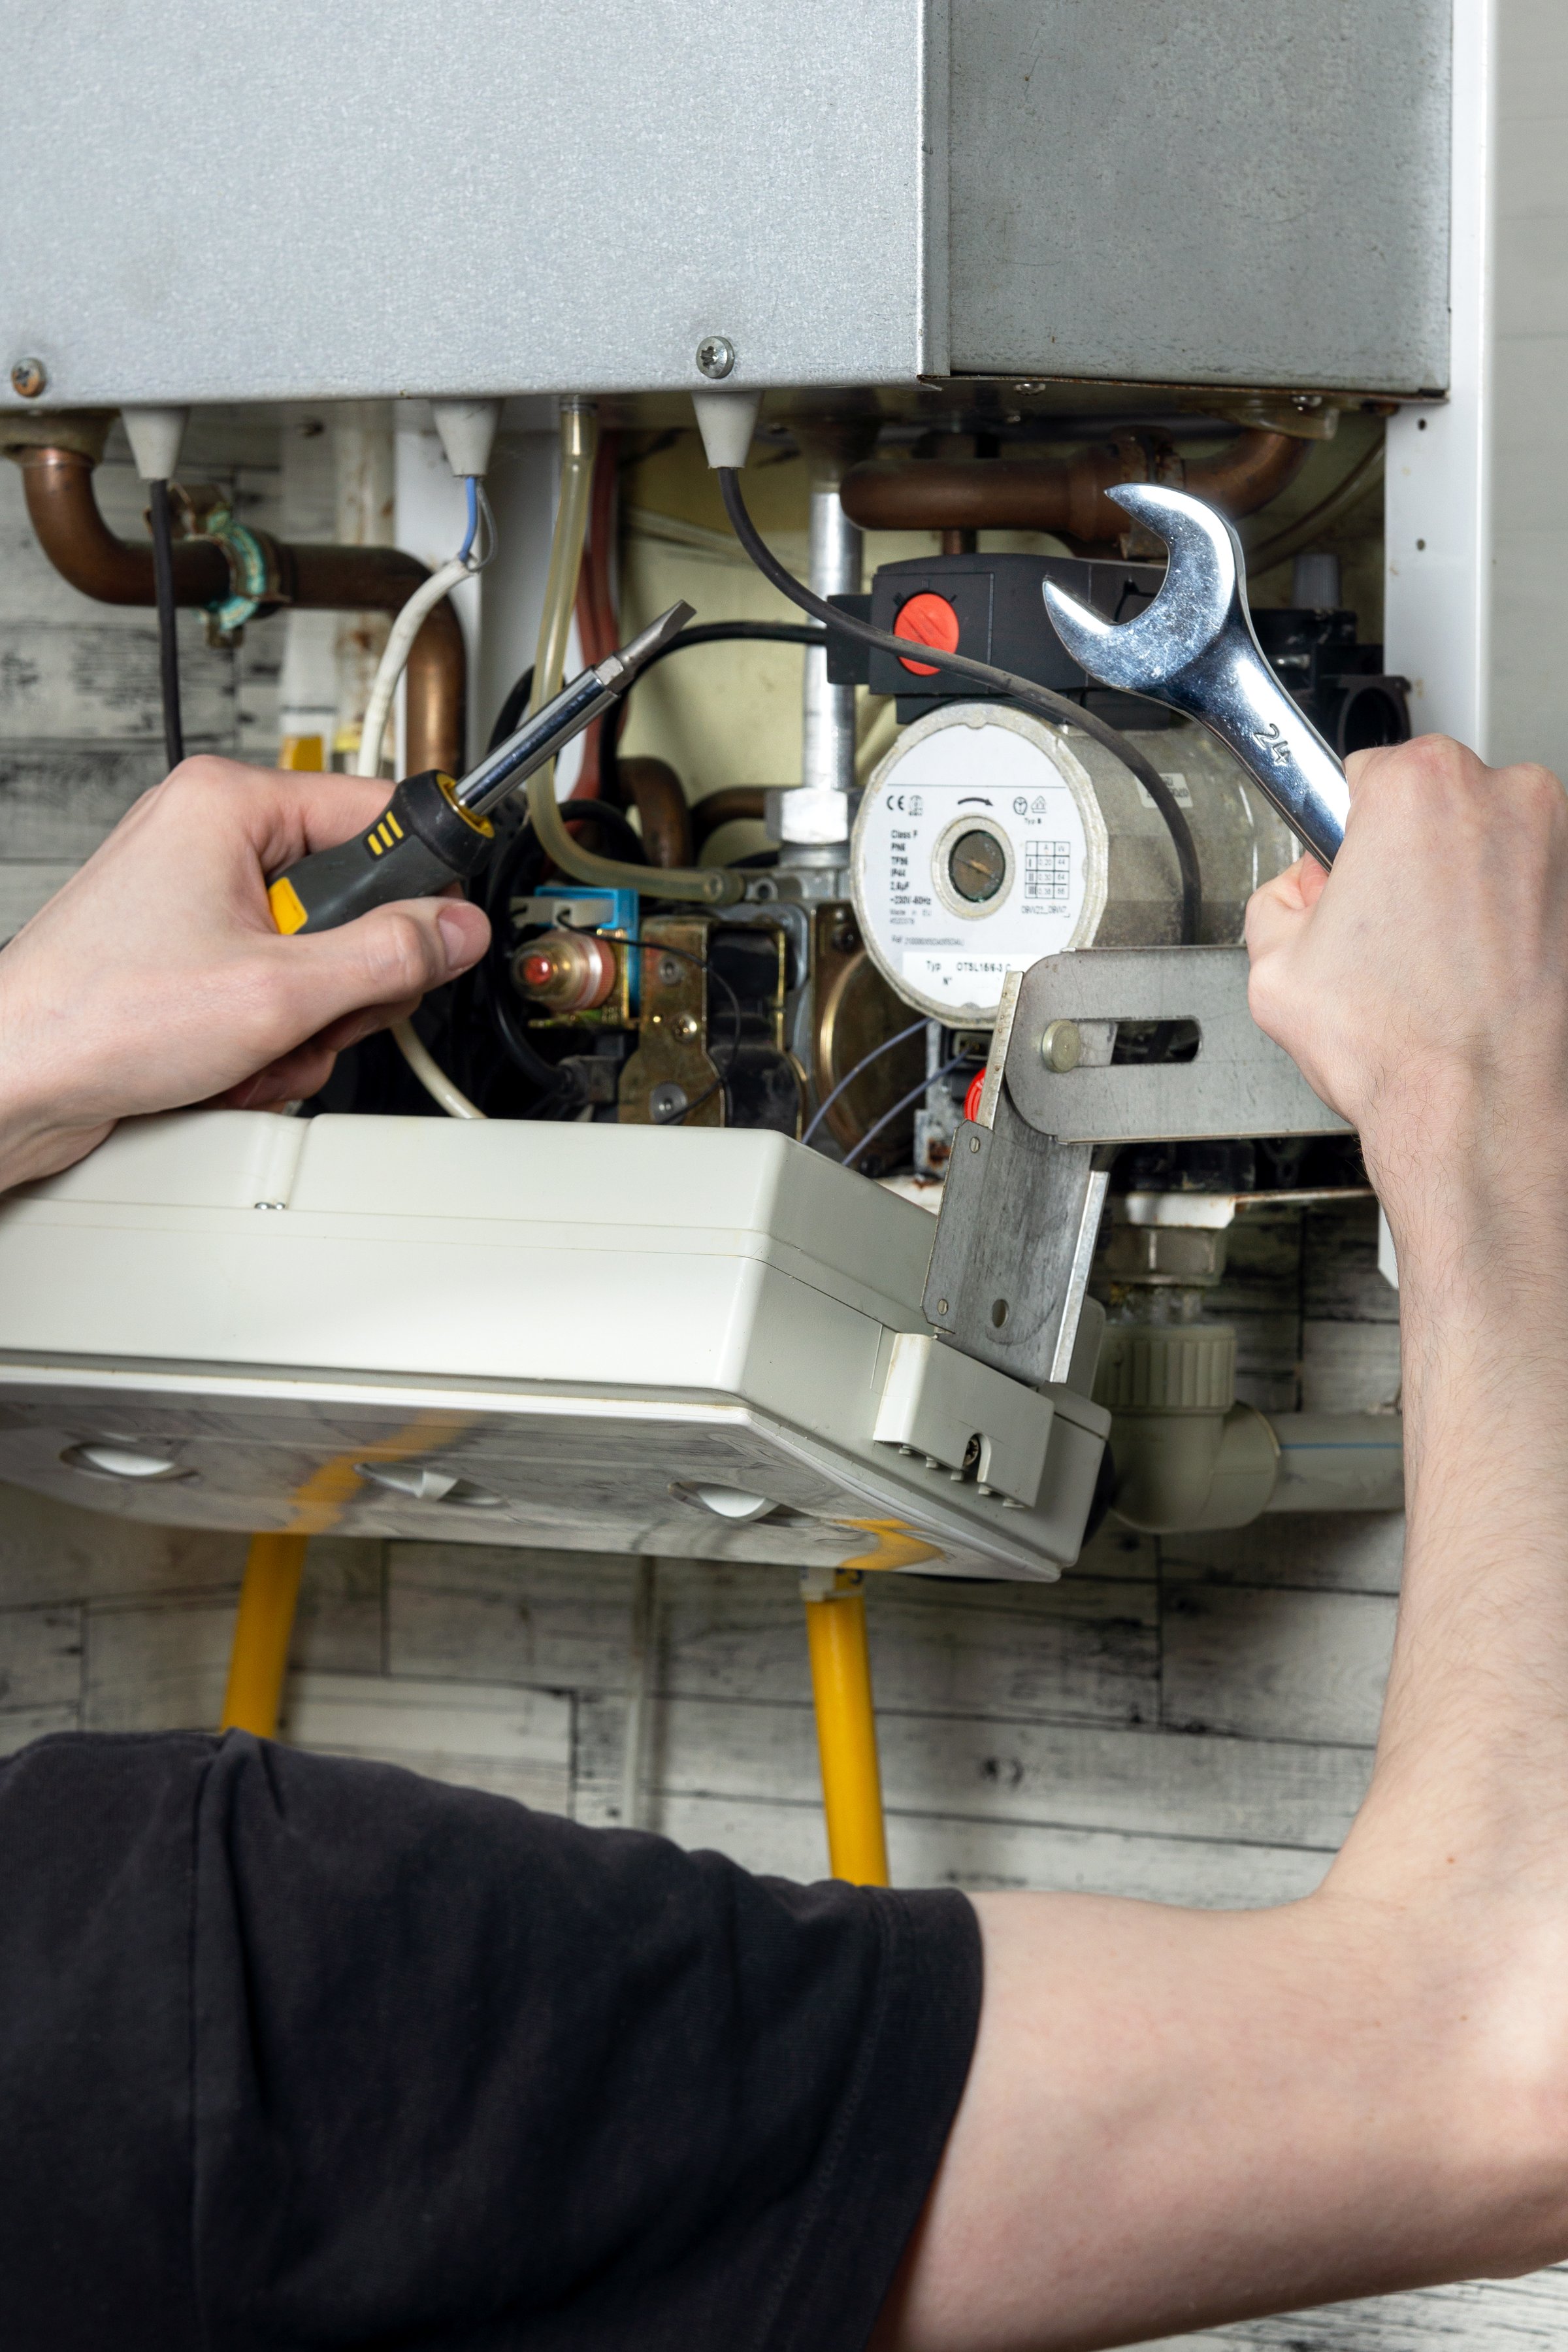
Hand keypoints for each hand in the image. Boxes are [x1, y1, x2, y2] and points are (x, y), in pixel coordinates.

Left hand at [0, 755, 488, 1189]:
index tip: (443, 930)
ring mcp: (199, 899)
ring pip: (318, 959)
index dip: (422, 881)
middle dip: (347, 981)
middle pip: (354, 899)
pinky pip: (276, 990)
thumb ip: (388, 956)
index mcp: (229, 805)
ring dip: (308, 1024)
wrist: (16, 1083)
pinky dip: (271, 1039)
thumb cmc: (99, 1017)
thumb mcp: (279, 991)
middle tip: (319, 1011)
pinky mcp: (190, 955)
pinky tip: (237, 1062)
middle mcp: (211, 838)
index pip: (377, 812)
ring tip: (260, 1046)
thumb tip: (458, 930)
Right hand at [1245, 734, 1567, 1236]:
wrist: (1483, 1114)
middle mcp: (1506, 798)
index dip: (1345, 832)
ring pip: (1491, 846)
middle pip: (1437, 803)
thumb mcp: (1273, 967)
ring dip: (1464, 886)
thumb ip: (1275, 902)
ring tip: (1434, 964)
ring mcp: (1561, 846)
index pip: (1364, 773)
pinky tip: (1479, 976)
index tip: (1345, 867)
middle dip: (1407, 855)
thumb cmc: (1403, 1045)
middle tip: (1383, 930)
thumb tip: (1297, 895)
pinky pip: (1533, 892)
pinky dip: (1509, 921)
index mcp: (1421, 787)